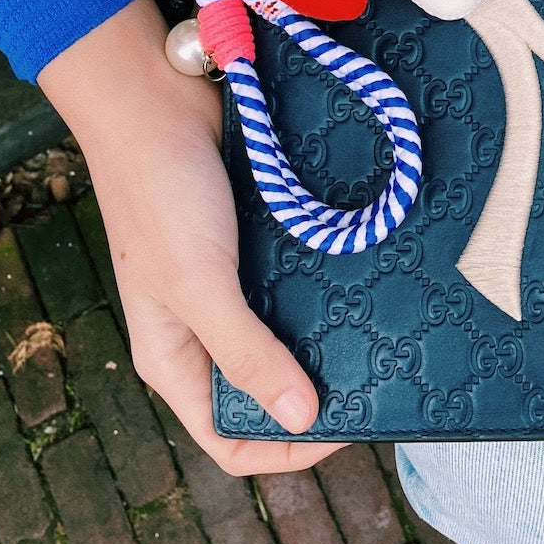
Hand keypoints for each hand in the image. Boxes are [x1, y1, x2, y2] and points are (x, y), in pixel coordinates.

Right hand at [40, 0, 343, 474]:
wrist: (157, 95)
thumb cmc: (161, 192)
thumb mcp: (197, 282)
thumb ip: (244, 349)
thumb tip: (300, 418)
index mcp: (175, 359)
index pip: (232, 439)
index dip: (289, 448)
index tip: (353, 425)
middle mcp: (205, 330)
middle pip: (268, 392)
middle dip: (320, 396)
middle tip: (383, 380)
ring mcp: (235, 286)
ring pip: (291, 337)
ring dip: (332, 342)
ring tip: (387, 334)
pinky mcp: (260, 244)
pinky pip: (302, 284)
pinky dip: (332, 290)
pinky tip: (372, 282)